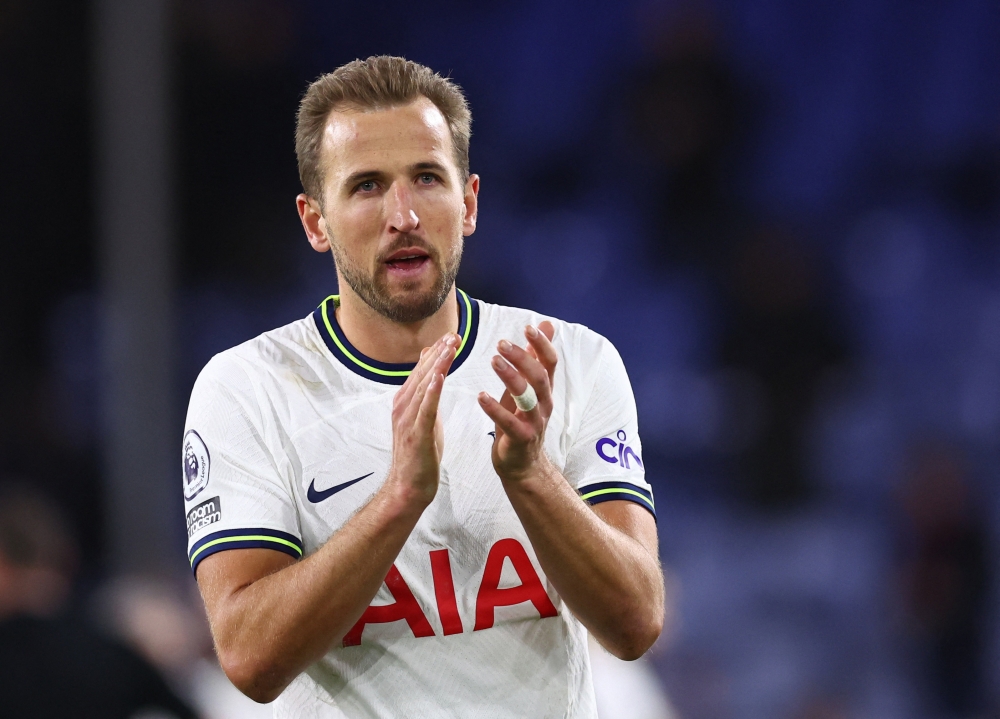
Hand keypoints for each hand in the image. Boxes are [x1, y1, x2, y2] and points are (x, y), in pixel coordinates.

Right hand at [387, 333, 458, 504]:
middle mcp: (403, 406)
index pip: (422, 370)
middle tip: (455, 335)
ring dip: (437, 365)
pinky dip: (432, 391)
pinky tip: (439, 376)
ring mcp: (408, 419)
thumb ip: (426, 395)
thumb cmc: (418, 454)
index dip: (437, 352)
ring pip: (424, 386)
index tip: (452, 335)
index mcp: (406, 402)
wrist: (407, 487)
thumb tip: (433, 372)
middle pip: (423, 373)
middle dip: (439, 352)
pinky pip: (425, 409)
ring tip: (450, 347)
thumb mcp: (424, 419)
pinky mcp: (416, 434)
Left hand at [478, 321, 556, 481]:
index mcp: (545, 390)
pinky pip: (509, 422)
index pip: (550, 362)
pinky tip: (481, 396)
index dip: (543, 345)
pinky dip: (495, 408)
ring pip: (526, 397)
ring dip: (511, 377)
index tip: (528, 328)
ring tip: (494, 361)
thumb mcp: (529, 387)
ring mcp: (534, 422)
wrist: (522, 464)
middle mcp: (544, 404)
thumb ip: (535, 357)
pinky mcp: (520, 439)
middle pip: (539, 377)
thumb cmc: (522, 420)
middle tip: (501, 344)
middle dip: (522, 358)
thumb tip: (546, 325)